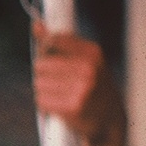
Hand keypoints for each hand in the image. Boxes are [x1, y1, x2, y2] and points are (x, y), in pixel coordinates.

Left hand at [33, 23, 124, 145]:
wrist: (109, 120)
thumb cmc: (92, 87)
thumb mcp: (83, 60)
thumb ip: (58, 42)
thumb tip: (36, 24)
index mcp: (92, 52)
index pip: (52, 40)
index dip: (46, 51)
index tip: (50, 59)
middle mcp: (88, 68)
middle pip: (41, 64)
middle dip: (43, 75)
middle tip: (57, 84)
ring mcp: (81, 88)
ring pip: (39, 84)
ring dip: (44, 92)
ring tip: (60, 96)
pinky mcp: (72, 107)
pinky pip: (41, 101)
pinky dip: (45, 105)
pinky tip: (59, 107)